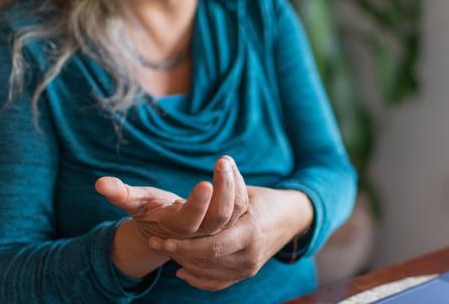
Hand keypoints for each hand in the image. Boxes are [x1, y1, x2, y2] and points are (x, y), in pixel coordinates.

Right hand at [95, 155, 248, 240]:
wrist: (167, 228)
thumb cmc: (148, 211)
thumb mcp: (133, 203)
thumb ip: (119, 194)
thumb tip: (99, 183)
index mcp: (177, 228)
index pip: (191, 220)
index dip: (199, 204)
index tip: (205, 182)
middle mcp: (201, 231)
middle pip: (220, 217)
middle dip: (224, 190)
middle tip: (222, 163)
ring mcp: (217, 227)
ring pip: (234, 211)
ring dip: (233, 185)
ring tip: (225, 161)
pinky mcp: (228, 219)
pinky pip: (241, 204)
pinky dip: (238, 184)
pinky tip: (230, 166)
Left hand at [148, 186, 313, 290]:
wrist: (292, 219)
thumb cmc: (264, 200)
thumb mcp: (247, 191)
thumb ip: (229, 186)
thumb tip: (218, 164)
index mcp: (251, 232)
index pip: (212, 246)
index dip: (184, 245)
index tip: (161, 237)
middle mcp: (250, 255)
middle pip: (207, 262)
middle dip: (178, 254)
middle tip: (156, 243)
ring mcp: (249, 268)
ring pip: (209, 274)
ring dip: (185, 264)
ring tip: (166, 250)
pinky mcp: (247, 273)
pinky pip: (218, 283)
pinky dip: (198, 279)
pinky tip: (181, 271)